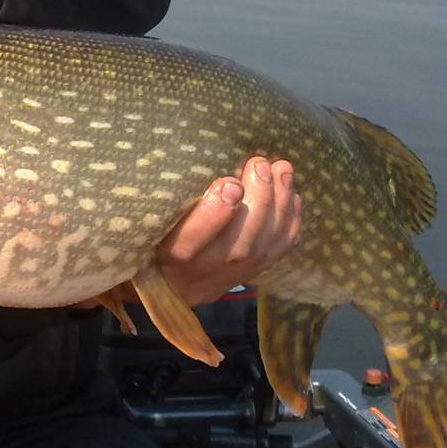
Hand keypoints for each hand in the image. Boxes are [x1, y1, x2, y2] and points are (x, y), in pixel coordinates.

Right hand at [153, 157, 301, 304]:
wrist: (178, 284)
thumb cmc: (161, 237)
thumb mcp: (154, 223)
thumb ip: (170, 202)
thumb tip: (195, 163)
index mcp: (174, 253)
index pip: (192, 239)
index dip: (215, 214)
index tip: (230, 183)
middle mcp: (207, 268)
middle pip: (239, 242)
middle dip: (257, 200)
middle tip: (259, 164)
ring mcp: (236, 272)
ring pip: (264, 243)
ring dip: (278, 203)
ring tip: (281, 169)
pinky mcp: (257, 269)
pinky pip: (281, 247)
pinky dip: (291, 219)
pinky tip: (292, 193)